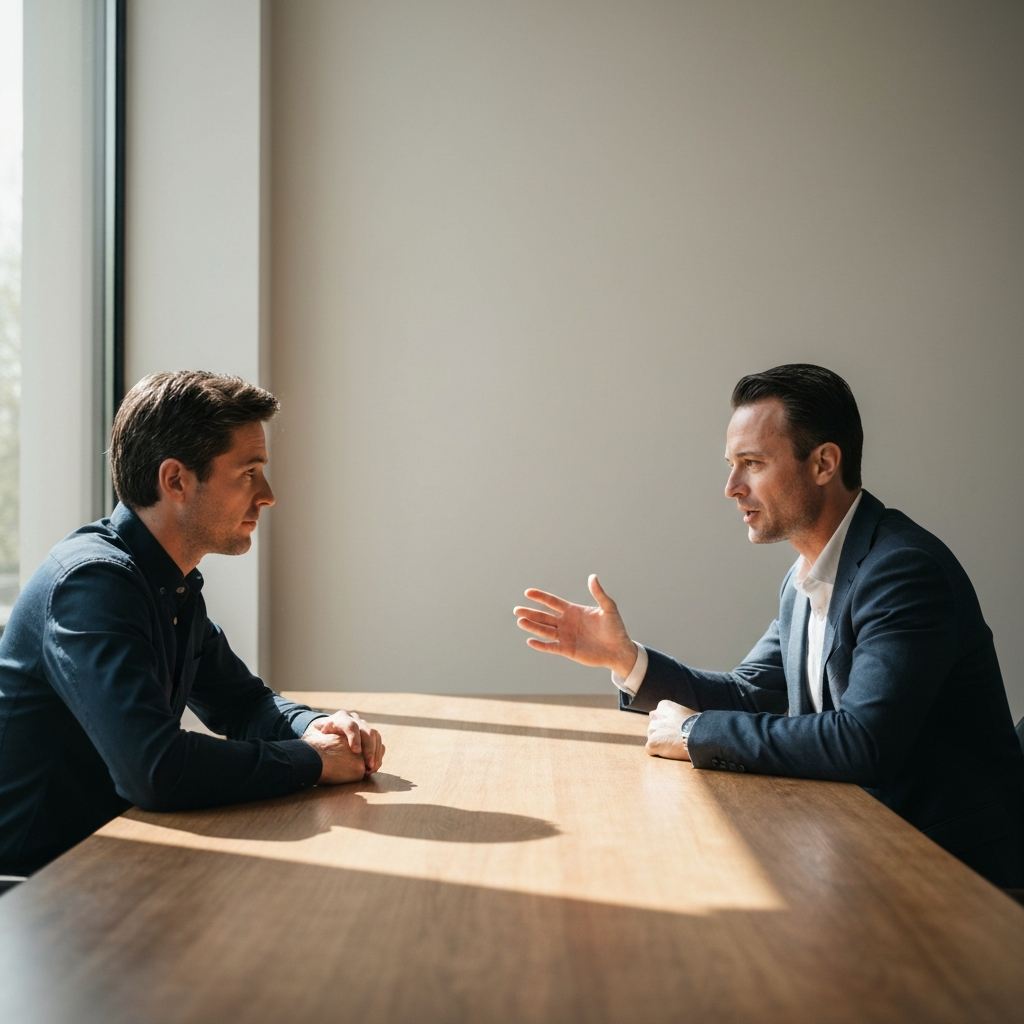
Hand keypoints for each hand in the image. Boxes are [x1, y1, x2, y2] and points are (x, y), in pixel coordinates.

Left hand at [302, 711, 384, 782]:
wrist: (325, 728)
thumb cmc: (318, 736)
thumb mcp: (314, 735)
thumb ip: (316, 738)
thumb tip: (318, 746)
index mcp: (340, 718)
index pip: (350, 725)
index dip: (355, 738)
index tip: (356, 752)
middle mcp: (354, 719)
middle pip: (367, 731)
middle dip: (369, 749)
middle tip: (369, 765)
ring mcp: (363, 724)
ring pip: (375, 735)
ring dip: (376, 753)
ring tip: (372, 768)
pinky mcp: (369, 732)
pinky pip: (378, 741)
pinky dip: (378, 753)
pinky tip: (374, 765)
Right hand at [514, 574, 637, 676]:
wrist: (619, 649)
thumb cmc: (615, 628)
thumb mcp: (608, 608)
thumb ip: (599, 593)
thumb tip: (592, 577)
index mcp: (573, 611)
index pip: (553, 602)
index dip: (541, 597)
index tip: (528, 592)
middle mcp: (566, 623)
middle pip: (544, 616)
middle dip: (530, 613)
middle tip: (516, 610)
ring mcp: (566, 636)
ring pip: (545, 630)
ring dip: (532, 626)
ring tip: (520, 621)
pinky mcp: (567, 650)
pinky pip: (551, 647)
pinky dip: (540, 645)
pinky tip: (530, 641)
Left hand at [645, 700, 698, 760]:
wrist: (699, 736)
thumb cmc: (698, 725)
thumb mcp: (687, 713)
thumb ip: (678, 716)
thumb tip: (681, 723)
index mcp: (664, 706)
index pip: (659, 716)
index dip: (667, 725)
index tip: (675, 730)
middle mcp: (655, 716)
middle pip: (654, 727)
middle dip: (661, 733)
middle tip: (673, 739)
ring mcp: (652, 730)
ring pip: (652, 738)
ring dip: (660, 743)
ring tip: (674, 746)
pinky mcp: (652, 743)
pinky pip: (652, 750)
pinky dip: (659, 753)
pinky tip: (670, 752)